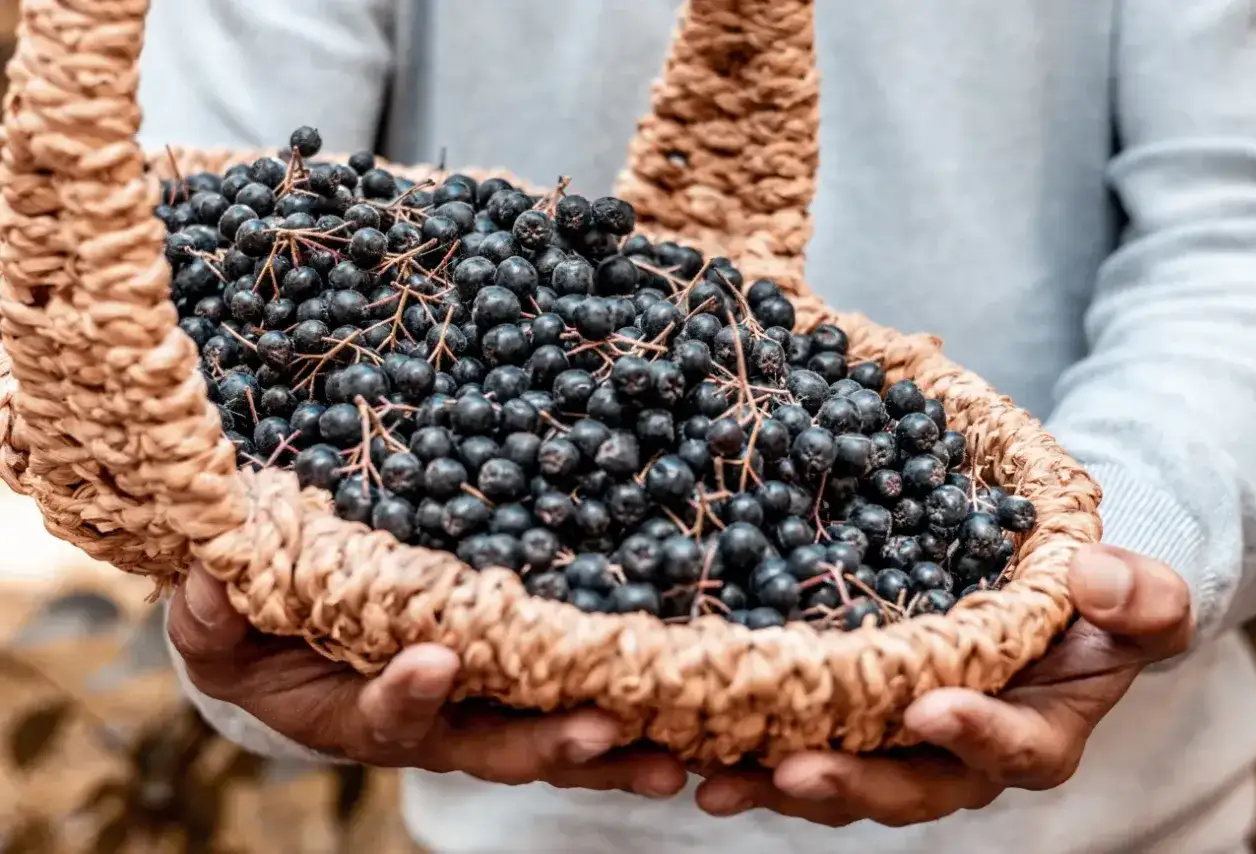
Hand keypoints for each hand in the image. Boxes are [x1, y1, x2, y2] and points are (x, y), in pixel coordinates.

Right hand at [167, 563, 686, 797]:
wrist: (303, 642)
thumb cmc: (259, 633)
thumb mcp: (223, 631)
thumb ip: (215, 619)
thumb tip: (209, 582)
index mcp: (361, 712)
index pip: (387, 715)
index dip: (409, 696)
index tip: (436, 662)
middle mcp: (435, 724)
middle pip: (496, 746)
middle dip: (548, 742)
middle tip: (602, 729)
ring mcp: (484, 711)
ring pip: (551, 740)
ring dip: (611, 749)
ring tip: (673, 755)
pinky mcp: (521, 684)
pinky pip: (575, 704)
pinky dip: (629, 715)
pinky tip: (687, 712)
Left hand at [695, 545, 1192, 825]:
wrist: (1035, 604)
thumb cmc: (1090, 607)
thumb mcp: (1137, 598)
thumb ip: (1141, 599)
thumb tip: (1093, 577)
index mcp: (1033, 735)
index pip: (1010, 748)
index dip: (974, 734)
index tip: (931, 708)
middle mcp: (955, 756)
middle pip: (904, 787)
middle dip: (849, 785)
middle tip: (792, 771)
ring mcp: (893, 744)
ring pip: (838, 777)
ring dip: (774, 780)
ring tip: (712, 777)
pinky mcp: (844, 719)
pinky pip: (796, 740)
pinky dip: (745, 744)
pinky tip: (688, 740)